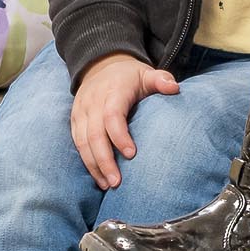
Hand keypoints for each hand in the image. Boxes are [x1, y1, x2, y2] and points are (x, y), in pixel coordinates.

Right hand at [71, 53, 178, 188]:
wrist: (100, 65)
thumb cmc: (129, 76)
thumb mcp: (146, 73)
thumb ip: (160, 79)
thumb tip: (174, 88)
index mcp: (113, 91)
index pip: (112, 115)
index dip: (120, 135)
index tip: (132, 154)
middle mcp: (93, 102)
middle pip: (94, 134)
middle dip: (104, 160)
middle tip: (116, 182)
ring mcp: (81, 112)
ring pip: (82, 142)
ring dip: (94, 165)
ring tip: (107, 185)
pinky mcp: (75, 120)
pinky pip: (77, 143)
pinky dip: (87, 161)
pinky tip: (98, 177)